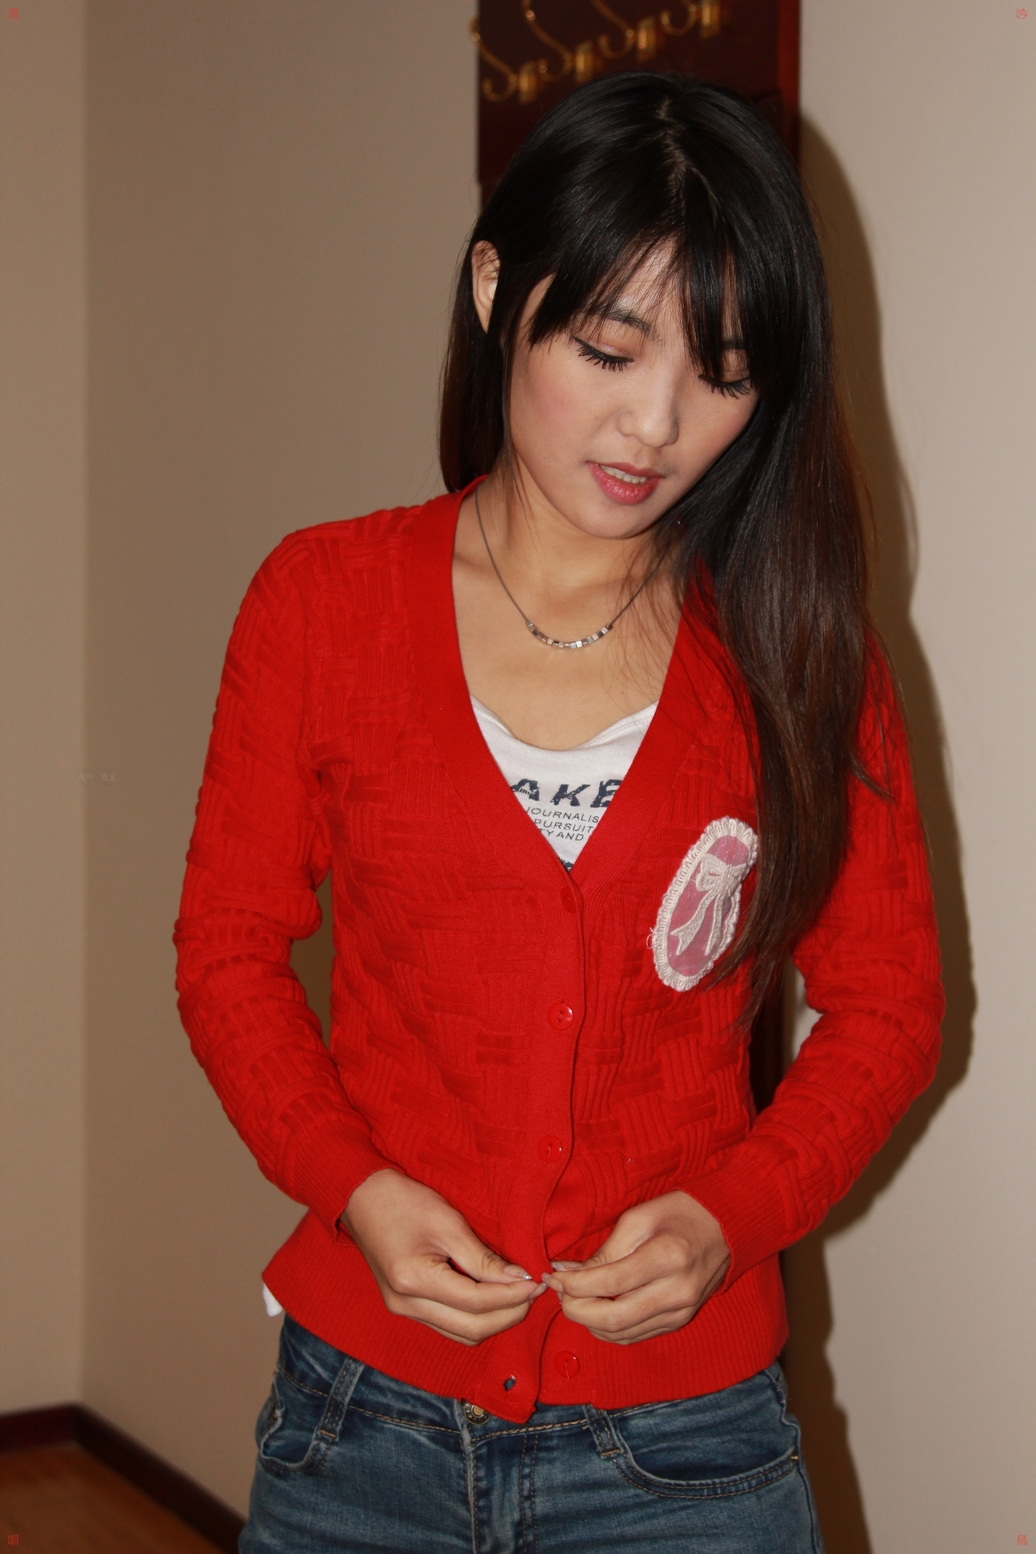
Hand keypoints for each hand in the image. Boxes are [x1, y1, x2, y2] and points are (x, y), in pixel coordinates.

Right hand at [341, 1169, 544, 1345]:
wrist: (362, 1198)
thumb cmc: (403, 1201)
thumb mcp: (448, 1222)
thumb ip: (483, 1258)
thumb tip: (519, 1279)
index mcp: (414, 1281)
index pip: (476, 1303)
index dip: (512, 1296)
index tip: (536, 1281)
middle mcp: (406, 1305)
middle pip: (471, 1329)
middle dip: (509, 1314)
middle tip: (534, 1291)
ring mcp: (403, 1310)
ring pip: (461, 1334)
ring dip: (494, 1320)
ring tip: (518, 1295)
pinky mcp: (405, 1307)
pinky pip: (449, 1325)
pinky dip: (475, 1318)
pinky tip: (493, 1298)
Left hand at [542, 1191, 730, 1343]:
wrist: (727, 1227)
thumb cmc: (680, 1213)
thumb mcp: (638, 1218)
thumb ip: (605, 1251)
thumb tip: (567, 1272)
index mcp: (667, 1258)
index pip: (609, 1284)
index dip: (573, 1284)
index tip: (553, 1275)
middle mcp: (677, 1292)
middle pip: (612, 1318)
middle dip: (575, 1309)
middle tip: (559, 1291)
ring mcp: (681, 1312)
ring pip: (621, 1334)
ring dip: (589, 1321)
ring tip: (575, 1297)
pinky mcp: (680, 1322)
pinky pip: (636, 1336)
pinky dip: (609, 1328)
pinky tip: (596, 1309)